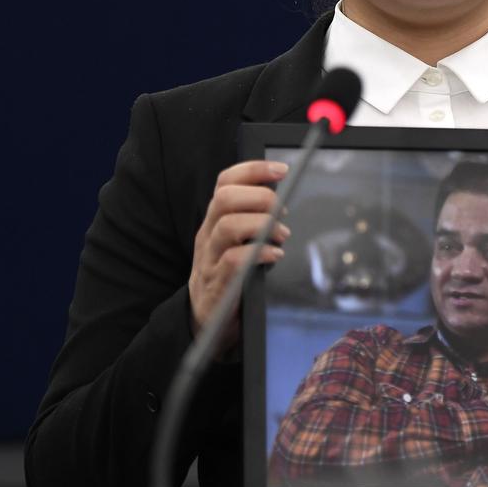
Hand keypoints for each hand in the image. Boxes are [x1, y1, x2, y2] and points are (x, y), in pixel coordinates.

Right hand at [188, 160, 290, 340]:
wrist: (205, 316)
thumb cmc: (227, 272)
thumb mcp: (236, 240)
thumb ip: (252, 219)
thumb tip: (281, 199)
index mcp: (215, 219)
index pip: (225, 182)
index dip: (253, 170)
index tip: (281, 170)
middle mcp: (208, 233)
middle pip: (224, 199)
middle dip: (259, 197)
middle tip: (282, 210)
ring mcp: (209, 258)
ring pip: (228, 226)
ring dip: (262, 225)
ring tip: (282, 234)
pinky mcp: (217, 282)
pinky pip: (234, 260)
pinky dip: (258, 253)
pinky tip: (274, 255)